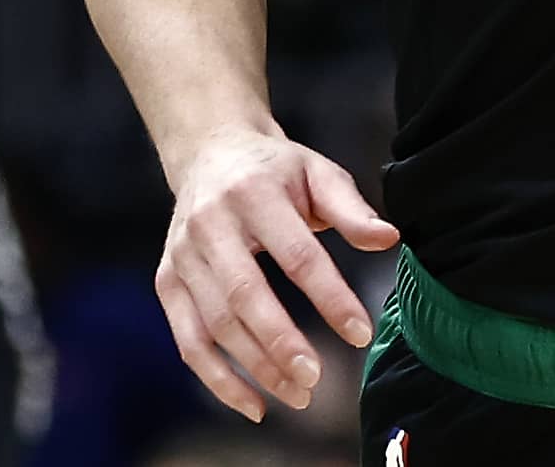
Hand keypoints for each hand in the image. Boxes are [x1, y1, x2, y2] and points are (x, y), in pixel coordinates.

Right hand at [154, 125, 400, 419]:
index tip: (360, 332)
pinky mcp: (167, 282)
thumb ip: (351, 209)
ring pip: (215, 324)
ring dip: (255, 368)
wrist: (209, 151)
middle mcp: (211, 225)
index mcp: (255, 193)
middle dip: (280, 342)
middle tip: (316, 377)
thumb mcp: (318, 172)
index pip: (296, 254)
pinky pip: (188, 341)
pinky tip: (254, 403)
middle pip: (244, 294)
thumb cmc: (275, 170)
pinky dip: (217, 379)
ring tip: (298, 394)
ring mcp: (182, 256)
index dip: (329, 296)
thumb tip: (388, 239)